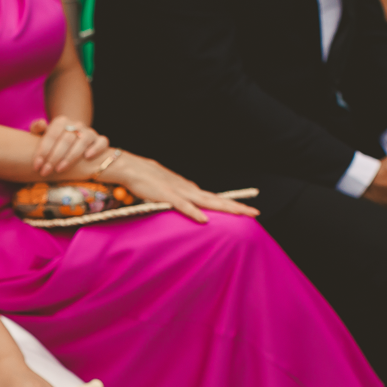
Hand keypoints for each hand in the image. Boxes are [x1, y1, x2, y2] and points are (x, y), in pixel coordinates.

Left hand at [30, 116, 109, 175]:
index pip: (51, 135)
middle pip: (66, 140)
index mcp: (61, 121)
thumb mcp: (42, 134)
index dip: (43, 151)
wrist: (71, 138)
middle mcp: (76, 124)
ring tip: (59, 169)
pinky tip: (87, 157)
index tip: (36, 166)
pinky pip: (102, 142)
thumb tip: (40, 124)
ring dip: (70, 156)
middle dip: (54, 157)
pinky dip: (96, 148)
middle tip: (45, 171)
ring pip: (82, 141)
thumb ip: (37, 129)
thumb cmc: (53, 141)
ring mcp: (89, 132)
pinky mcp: (99, 140)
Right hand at [101, 151, 260, 222]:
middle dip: (236, 206)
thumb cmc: (146, 178)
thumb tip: (187, 207)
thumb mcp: (166, 190)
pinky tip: (204, 219)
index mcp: (188, 189)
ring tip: (241, 213)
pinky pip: (183, 206)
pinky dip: (194, 212)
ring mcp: (179, 192)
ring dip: (224, 207)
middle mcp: (188, 189)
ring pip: (206, 201)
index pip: (214, 197)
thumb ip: (178, 198)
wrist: (130, 167)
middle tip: (255, 212)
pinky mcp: (166, 195)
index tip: (246, 208)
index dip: (231, 203)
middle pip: (216, 199)